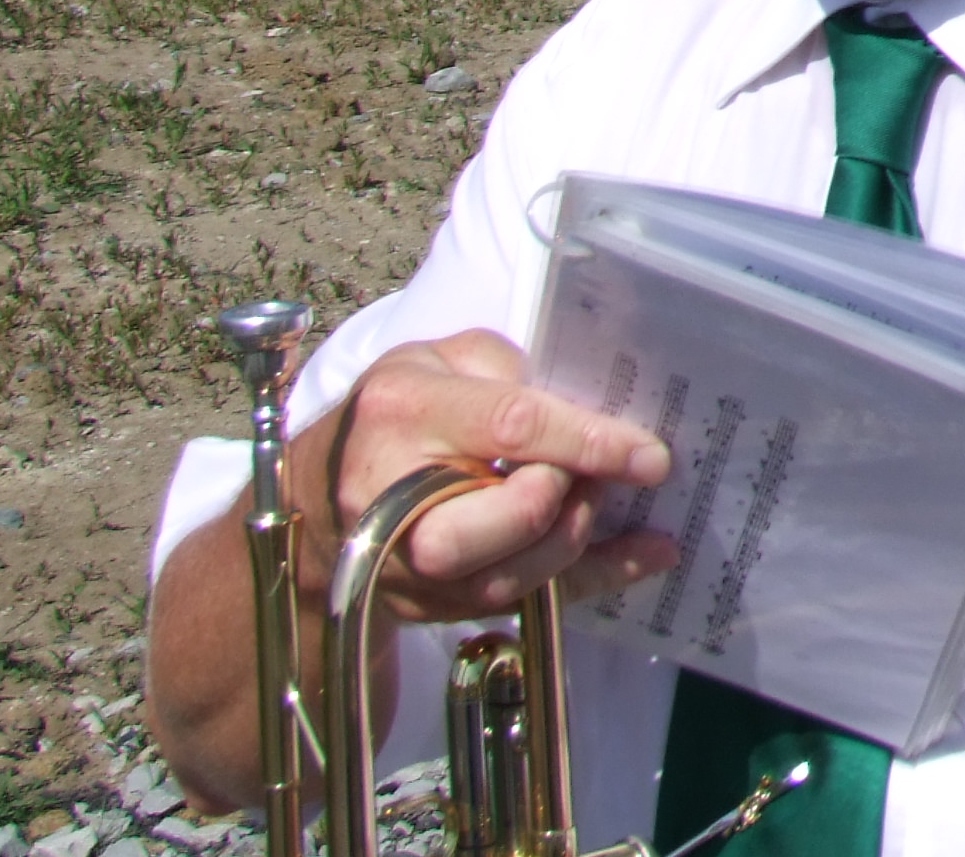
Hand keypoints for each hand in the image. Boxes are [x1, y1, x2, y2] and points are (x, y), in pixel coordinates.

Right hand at [319, 332, 677, 623]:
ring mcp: (411, 566)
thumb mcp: (434, 358)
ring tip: (599, 498)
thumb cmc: (390, 413)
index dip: (589, 441)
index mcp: (405, 412)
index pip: (513, 427)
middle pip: (513, 518)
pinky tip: (648, 555)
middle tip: (593, 475)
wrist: (314, 501)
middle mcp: (400, 498)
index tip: (650, 454)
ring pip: (520, 575)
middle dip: (571, 497)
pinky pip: (525, 603)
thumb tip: (577, 407)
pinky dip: (595, 580)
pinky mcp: (432, 607)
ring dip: (580, 536)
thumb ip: (504, 366)